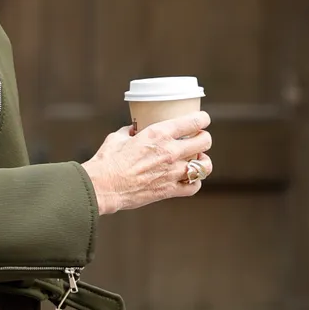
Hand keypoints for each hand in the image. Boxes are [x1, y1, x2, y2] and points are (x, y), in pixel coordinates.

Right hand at [82, 115, 212, 215]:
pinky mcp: (169, 190)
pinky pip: (194, 187)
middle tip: (198, 139)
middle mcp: (170, 151)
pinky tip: (189, 179)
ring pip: (205, 166)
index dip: (202, 119)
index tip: (202, 119)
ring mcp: (172, 172)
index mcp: (159, 134)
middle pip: (205, 141)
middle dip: (204, 138)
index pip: (194, 121)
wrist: (103, 186)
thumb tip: (134, 129)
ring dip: (203, 161)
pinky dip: (195, 182)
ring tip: (197, 160)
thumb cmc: (107, 161)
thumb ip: (130, 131)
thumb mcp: (119, 137)